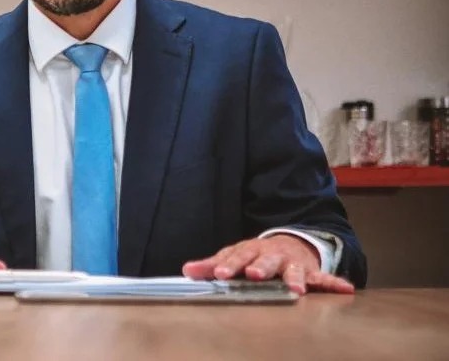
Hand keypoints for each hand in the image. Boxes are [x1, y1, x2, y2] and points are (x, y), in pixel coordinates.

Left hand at [182, 235, 353, 295]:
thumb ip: (211, 265)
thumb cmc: (257, 255)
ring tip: (296, 288)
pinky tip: (346, 289)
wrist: (289, 244)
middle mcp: (271, 255)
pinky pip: (324, 278)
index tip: (219, 274)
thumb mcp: (233, 256)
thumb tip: (186, 270)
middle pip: (264, 261)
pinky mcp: (311, 272)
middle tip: (254, 274)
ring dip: (295, 278)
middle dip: (259, 267)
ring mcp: (292, 263)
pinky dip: (335, 283)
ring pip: (293, 271)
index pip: (236, 257)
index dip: (228, 265)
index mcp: (250, 251)